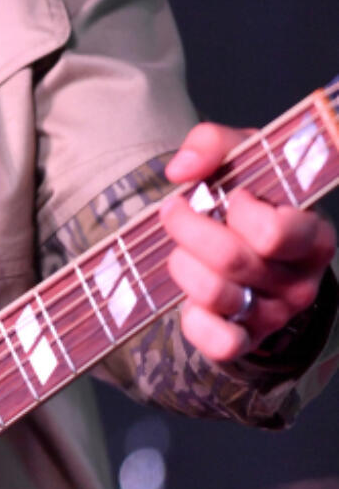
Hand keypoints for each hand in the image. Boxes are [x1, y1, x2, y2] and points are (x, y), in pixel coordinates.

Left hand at [162, 121, 335, 361]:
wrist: (255, 251)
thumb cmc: (254, 200)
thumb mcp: (244, 160)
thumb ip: (214, 144)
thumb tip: (181, 171)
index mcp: (313, 237)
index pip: (272, 232)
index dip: (239, 209)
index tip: (231, 196)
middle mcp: (301, 282)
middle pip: (231, 259)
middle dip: (187, 228)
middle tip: (175, 210)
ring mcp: (275, 316)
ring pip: (215, 295)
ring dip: (182, 264)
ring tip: (181, 249)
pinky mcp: (247, 341)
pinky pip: (218, 343)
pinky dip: (193, 320)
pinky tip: (189, 297)